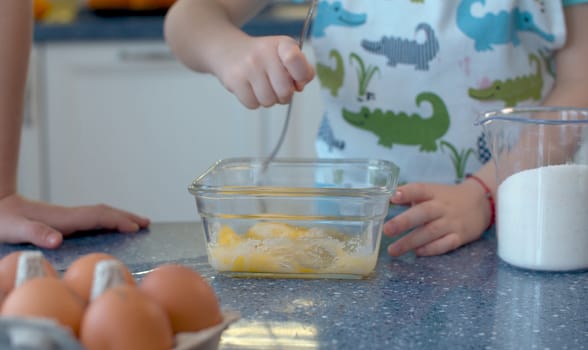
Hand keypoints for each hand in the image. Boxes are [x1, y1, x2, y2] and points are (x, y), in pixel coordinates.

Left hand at [0, 194, 149, 248]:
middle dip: (127, 217)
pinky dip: (108, 221)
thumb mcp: (15, 229)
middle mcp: (70, 216)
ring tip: (138, 224)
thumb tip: (59, 240)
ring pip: (101, 215)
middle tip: (147, 224)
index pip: (97, 216)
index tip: (134, 228)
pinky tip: (111, 228)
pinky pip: (94, 220)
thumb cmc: (3, 219)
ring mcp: (68, 217)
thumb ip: (36, 233)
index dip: (117, 221)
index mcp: (64, 218)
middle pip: (105, 213)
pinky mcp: (64, 222)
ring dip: (120, 218)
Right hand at [213, 35, 314, 108]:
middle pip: (284, 91)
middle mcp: (263, 53)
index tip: (296, 77)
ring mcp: (247, 67)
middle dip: (284, 95)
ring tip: (263, 87)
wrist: (229, 50)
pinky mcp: (234, 80)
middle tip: (277, 87)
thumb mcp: (286, 55)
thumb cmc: (265, 57)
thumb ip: (302, 70)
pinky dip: (254, 101)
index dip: (301, 75)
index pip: (296, 61)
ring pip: (268, 101)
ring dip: (269, 100)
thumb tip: (299, 86)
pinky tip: (251, 89)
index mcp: (282, 44)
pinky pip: (253, 104)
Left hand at [382, 180, 491, 256]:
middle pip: (423, 213)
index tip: (392, 198)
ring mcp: (452, 222)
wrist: (481, 203)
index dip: (406, 193)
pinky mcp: (460, 237)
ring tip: (393, 250)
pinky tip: (417, 253)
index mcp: (433, 193)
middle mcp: (442, 207)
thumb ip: (411, 196)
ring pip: (431, 232)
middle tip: (387, 230)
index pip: (419, 189)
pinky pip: (445, 244)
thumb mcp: (431, 192)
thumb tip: (386, 201)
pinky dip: (431, 249)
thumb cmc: (447, 198)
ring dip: (410, 242)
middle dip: (404, 222)